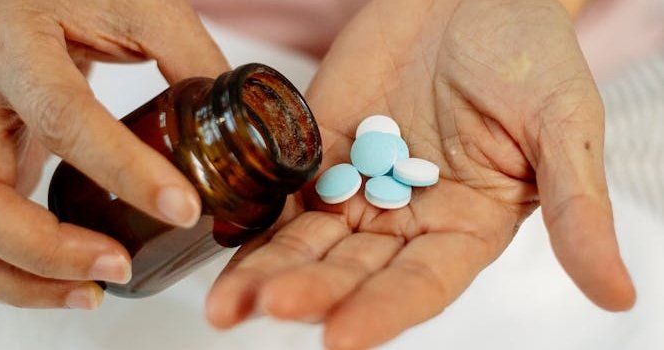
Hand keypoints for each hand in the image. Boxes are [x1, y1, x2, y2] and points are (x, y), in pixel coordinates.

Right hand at [0, 0, 227, 308]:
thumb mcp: (144, 10)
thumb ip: (193, 62)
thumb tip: (244, 135)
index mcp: (17, 46)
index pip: (64, 118)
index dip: (125, 172)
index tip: (184, 210)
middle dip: (49, 251)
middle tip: (119, 269)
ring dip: (20, 279)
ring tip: (91, 292)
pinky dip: (9, 274)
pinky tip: (68, 279)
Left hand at [206, 0, 634, 347]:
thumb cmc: (528, 50)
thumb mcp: (564, 125)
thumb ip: (578, 209)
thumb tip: (619, 295)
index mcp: (466, 226)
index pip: (421, 285)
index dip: (382, 312)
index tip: (340, 338)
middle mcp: (406, 217)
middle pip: (350, 270)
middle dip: (307, 292)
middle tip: (260, 311)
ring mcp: (358, 183)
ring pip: (308, 240)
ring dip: (267, 271)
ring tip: (225, 302)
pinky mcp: (320, 147)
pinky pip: (283, 189)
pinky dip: (253, 216)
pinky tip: (221, 239)